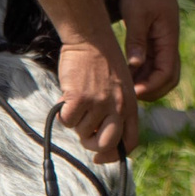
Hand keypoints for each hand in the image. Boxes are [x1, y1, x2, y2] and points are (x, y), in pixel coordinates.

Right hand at [55, 26, 139, 163]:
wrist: (91, 38)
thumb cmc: (103, 63)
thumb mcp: (121, 87)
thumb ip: (116, 111)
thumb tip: (99, 139)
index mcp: (131, 105)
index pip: (130, 142)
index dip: (115, 155)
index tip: (100, 157)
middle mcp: (118, 106)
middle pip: (106, 144)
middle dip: (92, 144)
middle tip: (84, 131)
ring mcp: (99, 103)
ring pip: (81, 131)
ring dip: (75, 120)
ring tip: (78, 99)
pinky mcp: (79, 98)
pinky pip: (67, 121)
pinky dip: (63, 113)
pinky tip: (67, 97)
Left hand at [119, 0, 182, 100]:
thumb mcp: (137, 14)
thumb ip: (137, 40)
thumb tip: (135, 65)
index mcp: (169, 39)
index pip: (167, 74)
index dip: (151, 87)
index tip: (132, 91)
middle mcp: (169, 45)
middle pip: (168, 79)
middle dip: (152, 91)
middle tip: (129, 94)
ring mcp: (162, 43)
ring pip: (160, 73)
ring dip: (145, 83)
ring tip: (124, 85)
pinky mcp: (154, 41)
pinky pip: (152, 64)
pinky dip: (141, 73)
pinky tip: (125, 73)